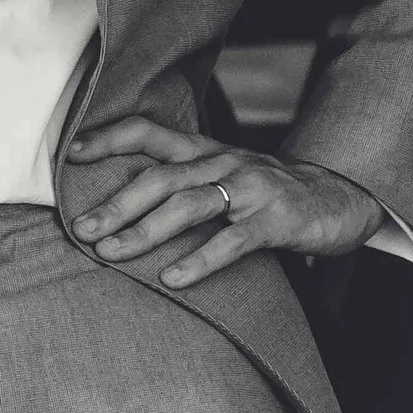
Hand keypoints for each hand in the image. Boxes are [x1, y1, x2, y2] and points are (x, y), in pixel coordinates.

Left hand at [63, 116, 384, 289]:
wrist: (341, 197)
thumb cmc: (270, 193)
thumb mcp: (225, 176)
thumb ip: (185, 184)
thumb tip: (125, 204)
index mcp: (207, 151)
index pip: (151, 133)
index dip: (111, 139)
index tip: (72, 155)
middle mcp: (224, 162)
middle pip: (161, 176)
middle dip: (117, 202)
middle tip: (82, 228)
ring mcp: (250, 189)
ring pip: (189, 204)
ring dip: (145, 229)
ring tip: (111, 253)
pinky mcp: (275, 219)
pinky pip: (232, 241)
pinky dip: (200, 260)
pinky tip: (173, 278)